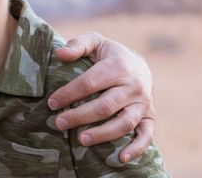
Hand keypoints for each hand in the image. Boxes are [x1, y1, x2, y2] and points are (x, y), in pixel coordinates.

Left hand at [49, 32, 155, 162]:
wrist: (139, 65)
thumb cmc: (110, 55)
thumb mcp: (95, 42)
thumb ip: (78, 45)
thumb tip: (59, 54)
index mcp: (119, 66)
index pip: (90, 82)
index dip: (69, 93)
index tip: (52, 102)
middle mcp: (134, 86)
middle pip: (105, 105)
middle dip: (80, 116)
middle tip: (59, 123)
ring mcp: (144, 103)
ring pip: (124, 123)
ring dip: (102, 134)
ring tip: (81, 139)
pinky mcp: (150, 117)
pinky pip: (146, 136)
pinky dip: (136, 149)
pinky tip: (120, 158)